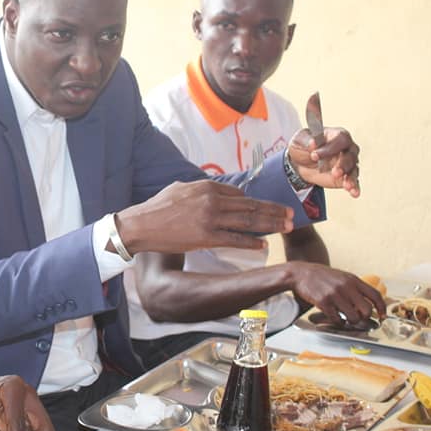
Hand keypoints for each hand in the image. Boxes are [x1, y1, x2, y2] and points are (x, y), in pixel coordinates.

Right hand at [117, 180, 293, 254]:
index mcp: (207, 186)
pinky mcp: (206, 237)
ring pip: (248, 221)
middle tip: (290, 214)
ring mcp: (210, 219)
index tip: (270, 207)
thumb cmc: (157, 208)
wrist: (140, 225)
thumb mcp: (180, 188)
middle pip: (250, 205)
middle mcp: (212, 200)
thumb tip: (218, 192)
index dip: (257, 202)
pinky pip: (235, 239)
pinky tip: (263, 244)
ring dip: (270, 224)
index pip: (239, 194)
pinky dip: (251, 242)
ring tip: (285, 227)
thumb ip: (201, 189)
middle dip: (273, 210)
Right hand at [286, 262, 386, 323]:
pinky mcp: (324, 302)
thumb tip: (367, 301)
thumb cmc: (320, 276)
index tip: (382, 315)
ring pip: (353, 317)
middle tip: (359, 318)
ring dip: (351, 322)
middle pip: (367, 309)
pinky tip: (335, 318)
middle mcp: (346, 287)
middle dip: (365, 318)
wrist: (300, 273)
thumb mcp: (341, 276)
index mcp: (353, 280)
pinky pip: (337, 319)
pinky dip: (338, 322)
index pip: (375, 295)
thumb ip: (354, 287)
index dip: (382, 308)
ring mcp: (335, 295)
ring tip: (346, 319)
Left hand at [287, 127, 359, 196]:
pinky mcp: (345, 177)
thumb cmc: (303, 146)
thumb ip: (307, 140)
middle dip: (343, 165)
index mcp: (337, 135)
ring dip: (350, 177)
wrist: (300, 163)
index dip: (330, 148)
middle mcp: (346, 149)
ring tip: (347, 185)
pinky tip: (354, 192)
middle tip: (335, 172)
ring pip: (353, 169)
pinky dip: (355, 187)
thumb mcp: (300, 140)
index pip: (341, 139)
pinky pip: (353, 182)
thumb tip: (313, 143)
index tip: (314, 155)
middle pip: (350, 155)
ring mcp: (348, 163)